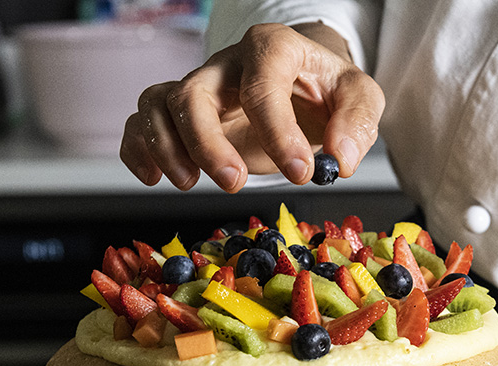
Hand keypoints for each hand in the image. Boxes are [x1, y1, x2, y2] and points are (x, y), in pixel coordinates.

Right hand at [120, 23, 384, 192]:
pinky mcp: (180, 113)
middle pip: (194, 94)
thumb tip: (342, 159)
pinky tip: (154, 178)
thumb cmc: (326, 90)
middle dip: (207, 143)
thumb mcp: (359, 97)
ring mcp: (199, 86)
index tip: (300, 172)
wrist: (305, 84)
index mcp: (272, 49)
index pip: (263, 85)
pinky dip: (138, 150)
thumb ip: (357, 123)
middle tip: (235, 182)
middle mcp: (226, 64)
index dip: (278, 132)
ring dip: (165, 148)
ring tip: (189, 183)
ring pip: (158, 104)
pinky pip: (141, 121)